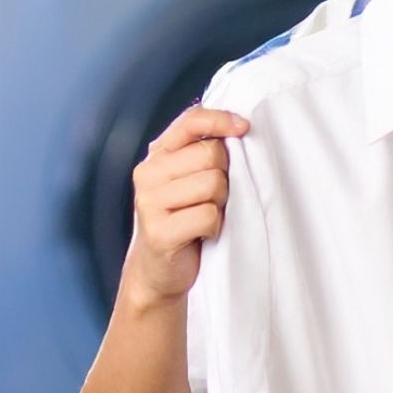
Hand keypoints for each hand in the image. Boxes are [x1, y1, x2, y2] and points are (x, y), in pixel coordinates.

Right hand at [122, 106, 250, 305]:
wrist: (158, 272)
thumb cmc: (183, 220)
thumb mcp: (187, 180)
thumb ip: (201, 152)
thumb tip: (239, 127)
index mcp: (156, 155)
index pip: (190, 121)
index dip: (221, 120)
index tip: (244, 128)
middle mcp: (147, 174)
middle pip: (211, 154)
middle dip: (224, 176)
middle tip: (212, 198)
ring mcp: (149, 203)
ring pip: (212, 184)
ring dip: (220, 204)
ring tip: (205, 216)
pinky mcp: (159, 232)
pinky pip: (208, 215)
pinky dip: (214, 227)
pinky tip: (202, 234)